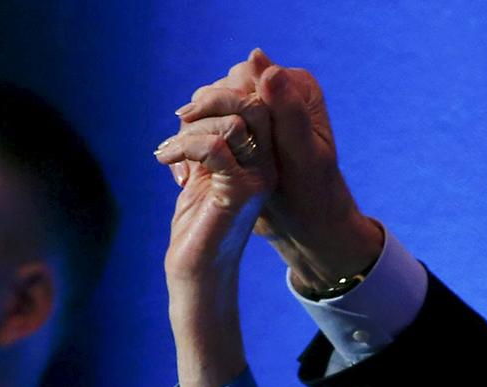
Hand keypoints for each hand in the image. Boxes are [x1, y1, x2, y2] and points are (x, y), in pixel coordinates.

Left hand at [155, 91, 277, 284]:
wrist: (199, 270)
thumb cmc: (198, 222)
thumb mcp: (203, 169)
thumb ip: (208, 137)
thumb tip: (197, 103)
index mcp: (262, 156)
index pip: (254, 102)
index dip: (218, 94)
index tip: (186, 115)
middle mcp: (267, 165)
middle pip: (253, 104)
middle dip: (210, 100)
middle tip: (181, 118)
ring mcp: (258, 179)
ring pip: (233, 123)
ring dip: (191, 128)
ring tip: (168, 150)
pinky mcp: (239, 192)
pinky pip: (214, 148)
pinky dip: (183, 145)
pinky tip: (165, 159)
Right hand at [175, 49, 383, 291]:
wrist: (308, 227)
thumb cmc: (312, 195)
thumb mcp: (300, 153)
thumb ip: (285, 108)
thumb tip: (257, 58)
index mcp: (297, 88)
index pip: (245, 76)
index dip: (217, 99)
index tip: (190, 123)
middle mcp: (277, 94)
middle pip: (223, 90)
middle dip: (200, 118)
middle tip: (177, 147)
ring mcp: (259, 113)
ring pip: (211, 109)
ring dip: (190, 134)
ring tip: (174, 162)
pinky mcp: (244, 134)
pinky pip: (209, 129)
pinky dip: (193, 147)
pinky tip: (184, 175)